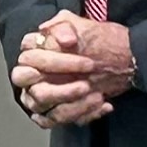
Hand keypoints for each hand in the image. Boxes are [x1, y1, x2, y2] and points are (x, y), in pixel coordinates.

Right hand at [11, 13, 135, 126]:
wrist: (115, 58)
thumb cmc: (91, 40)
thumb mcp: (80, 25)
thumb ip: (66, 25)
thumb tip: (64, 39)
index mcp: (31, 54)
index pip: (31, 60)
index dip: (57, 62)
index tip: (87, 62)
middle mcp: (31, 79)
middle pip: (37, 92)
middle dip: (62, 92)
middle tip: (86, 85)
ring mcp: (40, 98)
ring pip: (49, 111)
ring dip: (74, 106)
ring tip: (97, 96)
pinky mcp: (54, 113)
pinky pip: (61, 121)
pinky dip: (83, 115)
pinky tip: (103, 104)